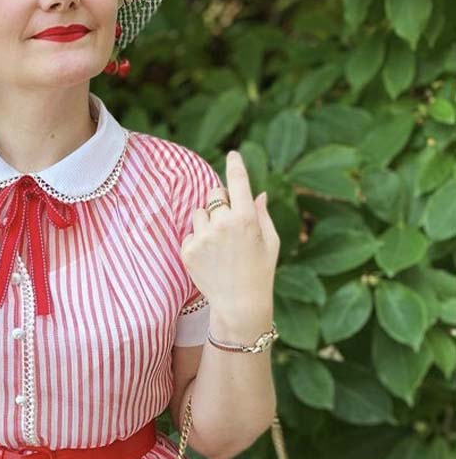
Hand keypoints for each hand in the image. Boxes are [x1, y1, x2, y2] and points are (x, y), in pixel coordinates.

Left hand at [180, 150, 279, 317]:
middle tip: (229, 222)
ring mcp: (203, 237)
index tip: (233, 154)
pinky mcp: (188, 250)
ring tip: (219, 245)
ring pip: (199, 213)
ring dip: (207, 222)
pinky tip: (210, 257)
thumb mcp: (270, 242)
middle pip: (213, 194)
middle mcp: (223, 224)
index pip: (238, 182)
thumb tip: (258, 193)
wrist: (239, 303)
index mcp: (246, 218)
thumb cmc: (260, 271)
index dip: (235, 165)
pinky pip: (190, 233)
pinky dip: (198, 240)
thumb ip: (262, 214)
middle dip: (219, 201)